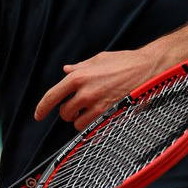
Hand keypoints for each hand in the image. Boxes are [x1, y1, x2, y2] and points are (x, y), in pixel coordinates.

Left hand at [34, 48, 157, 130]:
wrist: (149, 68)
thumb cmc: (124, 61)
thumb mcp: (99, 59)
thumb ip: (80, 67)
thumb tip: (66, 70)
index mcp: (79, 76)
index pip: (52, 96)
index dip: (42, 108)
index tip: (38, 115)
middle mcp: (85, 92)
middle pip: (64, 113)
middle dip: (69, 111)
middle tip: (79, 105)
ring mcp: (98, 106)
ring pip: (77, 123)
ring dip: (81, 119)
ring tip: (93, 109)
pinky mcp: (110, 115)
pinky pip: (93, 128)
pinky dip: (93, 124)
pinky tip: (102, 114)